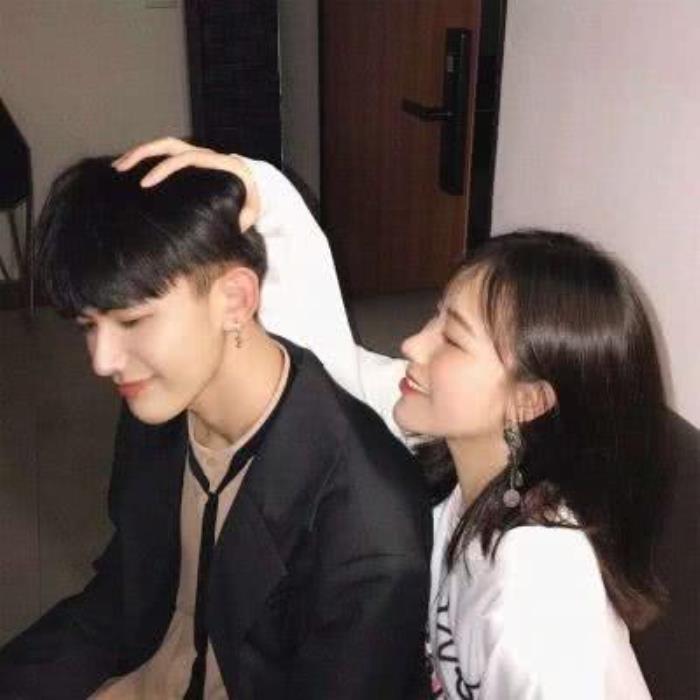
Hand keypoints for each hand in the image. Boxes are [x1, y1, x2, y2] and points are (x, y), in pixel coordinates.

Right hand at [112, 137, 260, 231]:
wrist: (255, 181)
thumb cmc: (252, 196)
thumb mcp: (251, 208)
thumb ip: (244, 217)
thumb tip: (236, 227)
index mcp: (217, 163)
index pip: (186, 159)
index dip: (164, 169)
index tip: (146, 183)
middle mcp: (203, 153)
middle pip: (169, 145)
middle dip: (143, 155)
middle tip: (123, 170)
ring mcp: (195, 153)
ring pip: (163, 146)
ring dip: (139, 153)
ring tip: (118, 167)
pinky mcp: (189, 158)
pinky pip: (165, 153)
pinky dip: (147, 158)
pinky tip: (131, 170)